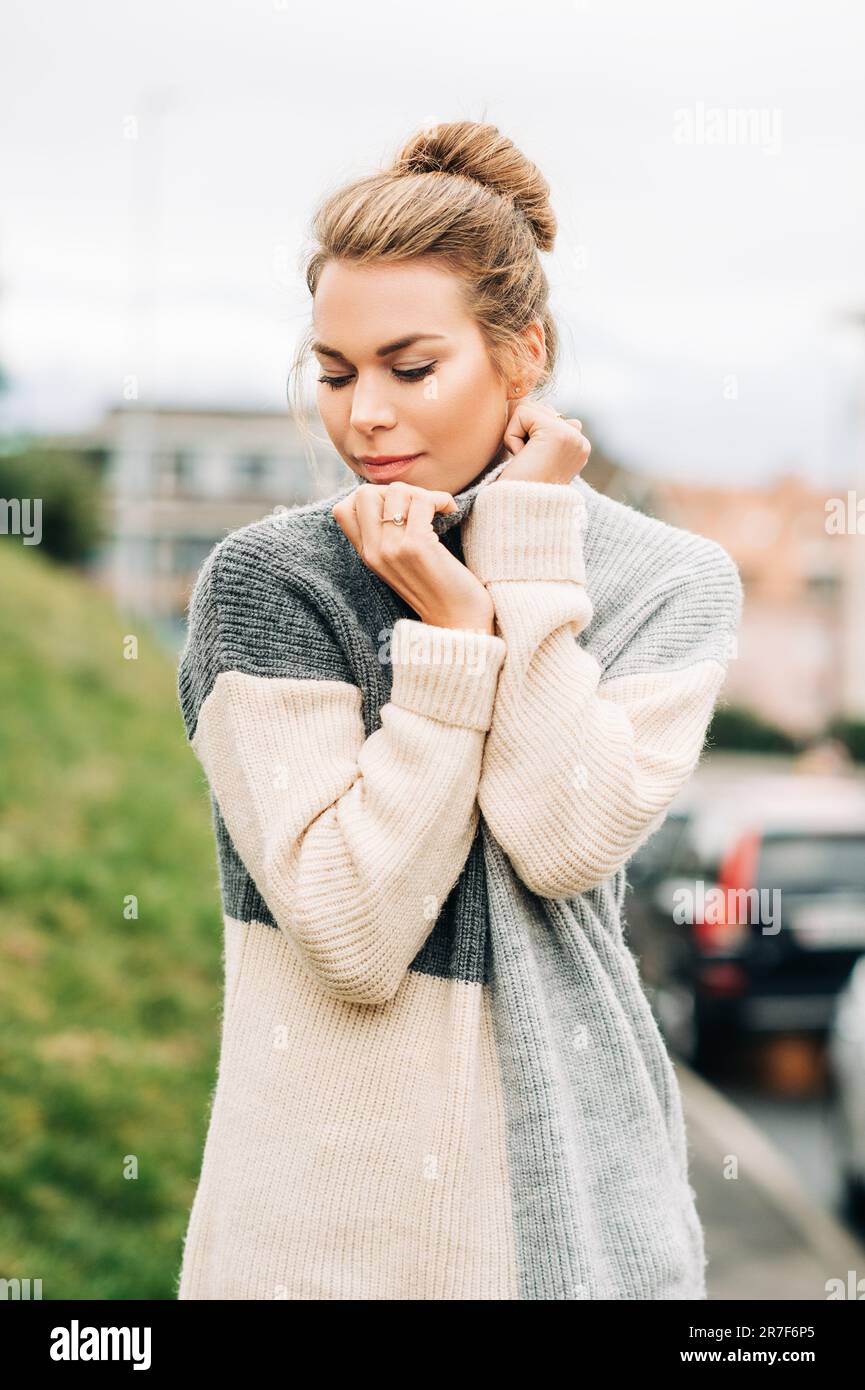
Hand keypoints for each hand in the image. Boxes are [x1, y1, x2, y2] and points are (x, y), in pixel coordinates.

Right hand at [332, 481, 495, 632]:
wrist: (459, 623)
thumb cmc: (438, 590)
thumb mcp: (400, 564)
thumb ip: (388, 537)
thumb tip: (394, 497)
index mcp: (367, 557)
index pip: (343, 510)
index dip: (370, 498)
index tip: (398, 508)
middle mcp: (374, 553)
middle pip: (364, 493)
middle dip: (396, 490)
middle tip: (420, 506)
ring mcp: (393, 549)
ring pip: (397, 492)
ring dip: (422, 494)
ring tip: (437, 510)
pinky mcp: (417, 546)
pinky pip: (422, 500)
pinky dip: (440, 499)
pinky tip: (450, 510)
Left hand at [495, 399, 590, 485]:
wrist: (516, 512)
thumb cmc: (517, 490)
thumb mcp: (535, 458)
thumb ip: (541, 433)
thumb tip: (532, 406)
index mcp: (579, 447)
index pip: (546, 416)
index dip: (527, 437)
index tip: (532, 465)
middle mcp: (581, 441)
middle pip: (539, 409)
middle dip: (523, 433)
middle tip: (527, 464)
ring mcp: (573, 436)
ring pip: (530, 409)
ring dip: (516, 436)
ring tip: (525, 462)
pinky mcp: (557, 433)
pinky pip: (521, 414)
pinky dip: (511, 437)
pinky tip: (522, 459)